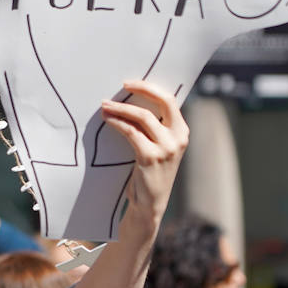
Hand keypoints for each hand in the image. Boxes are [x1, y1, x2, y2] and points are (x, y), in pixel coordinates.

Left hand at [98, 80, 189, 225]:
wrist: (150, 204)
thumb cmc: (150, 173)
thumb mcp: (159, 148)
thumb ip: (154, 128)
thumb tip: (133, 103)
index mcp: (182, 131)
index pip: (169, 100)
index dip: (150, 88)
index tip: (131, 83)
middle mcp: (178, 138)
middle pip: (163, 102)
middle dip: (141, 89)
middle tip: (122, 85)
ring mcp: (166, 148)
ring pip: (143, 117)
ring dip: (121, 108)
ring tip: (105, 106)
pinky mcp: (150, 157)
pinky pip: (131, 132)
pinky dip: (118, 123)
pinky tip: (108, 120)